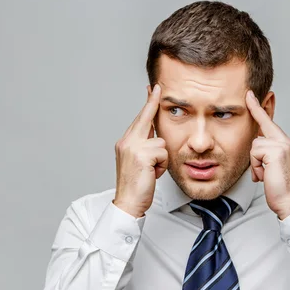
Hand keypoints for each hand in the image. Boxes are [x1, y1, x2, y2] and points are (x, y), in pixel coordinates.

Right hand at [113, 84, 167, 217]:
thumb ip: (145, 146)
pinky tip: (153, 174)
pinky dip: (163, 165)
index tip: (153, 89)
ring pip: (161, 142)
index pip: (139, 119)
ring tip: (152, 171)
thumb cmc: (136, 186)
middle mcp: (127, 142)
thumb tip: (156, 135)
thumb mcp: (139, 162)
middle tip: (158, 87)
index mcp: (125, 143)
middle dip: (152, 102)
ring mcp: (133, 147)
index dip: (148, 104)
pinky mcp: (142, 155)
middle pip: (145, 117)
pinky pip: (163, 153)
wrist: (128, 202)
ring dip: (162, 158)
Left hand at [246, 90, 289, 218]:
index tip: (250, 95)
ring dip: (255, 163)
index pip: (269, 123)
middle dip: (255, 145)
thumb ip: (266, 154)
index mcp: (287, 144)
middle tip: (255, 133)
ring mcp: (284, 145)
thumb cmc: (279, 189)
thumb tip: (255, 147)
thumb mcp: (271, 167)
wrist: (289, 202)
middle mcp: (287, 142)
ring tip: (265, 175)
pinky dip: (256, 166)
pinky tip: (265, 176)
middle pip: (259, 134)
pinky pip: (255, 152)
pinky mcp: (277, 151)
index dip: (259, 109)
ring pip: (255, 145)